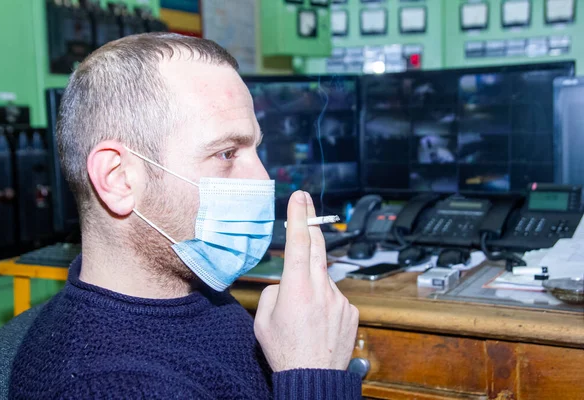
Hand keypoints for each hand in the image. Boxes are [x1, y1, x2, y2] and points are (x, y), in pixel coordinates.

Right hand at [254, 190, 358, 371]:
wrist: (314, 379)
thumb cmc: (285, 353)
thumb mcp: (263, 320)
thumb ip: (273, 293)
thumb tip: (285, 284)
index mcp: (296, 288)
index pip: (299, 242)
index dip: (299, 216)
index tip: (299, 197)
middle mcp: (321, 288)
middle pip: (317, 246)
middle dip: (311, 222)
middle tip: (306, 204)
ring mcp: (339, 299)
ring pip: (323, 277)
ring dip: (312, 283)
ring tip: (303, 313)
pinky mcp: (350, 310)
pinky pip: (334, 296)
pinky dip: (324, 302)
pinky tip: (317, 322)